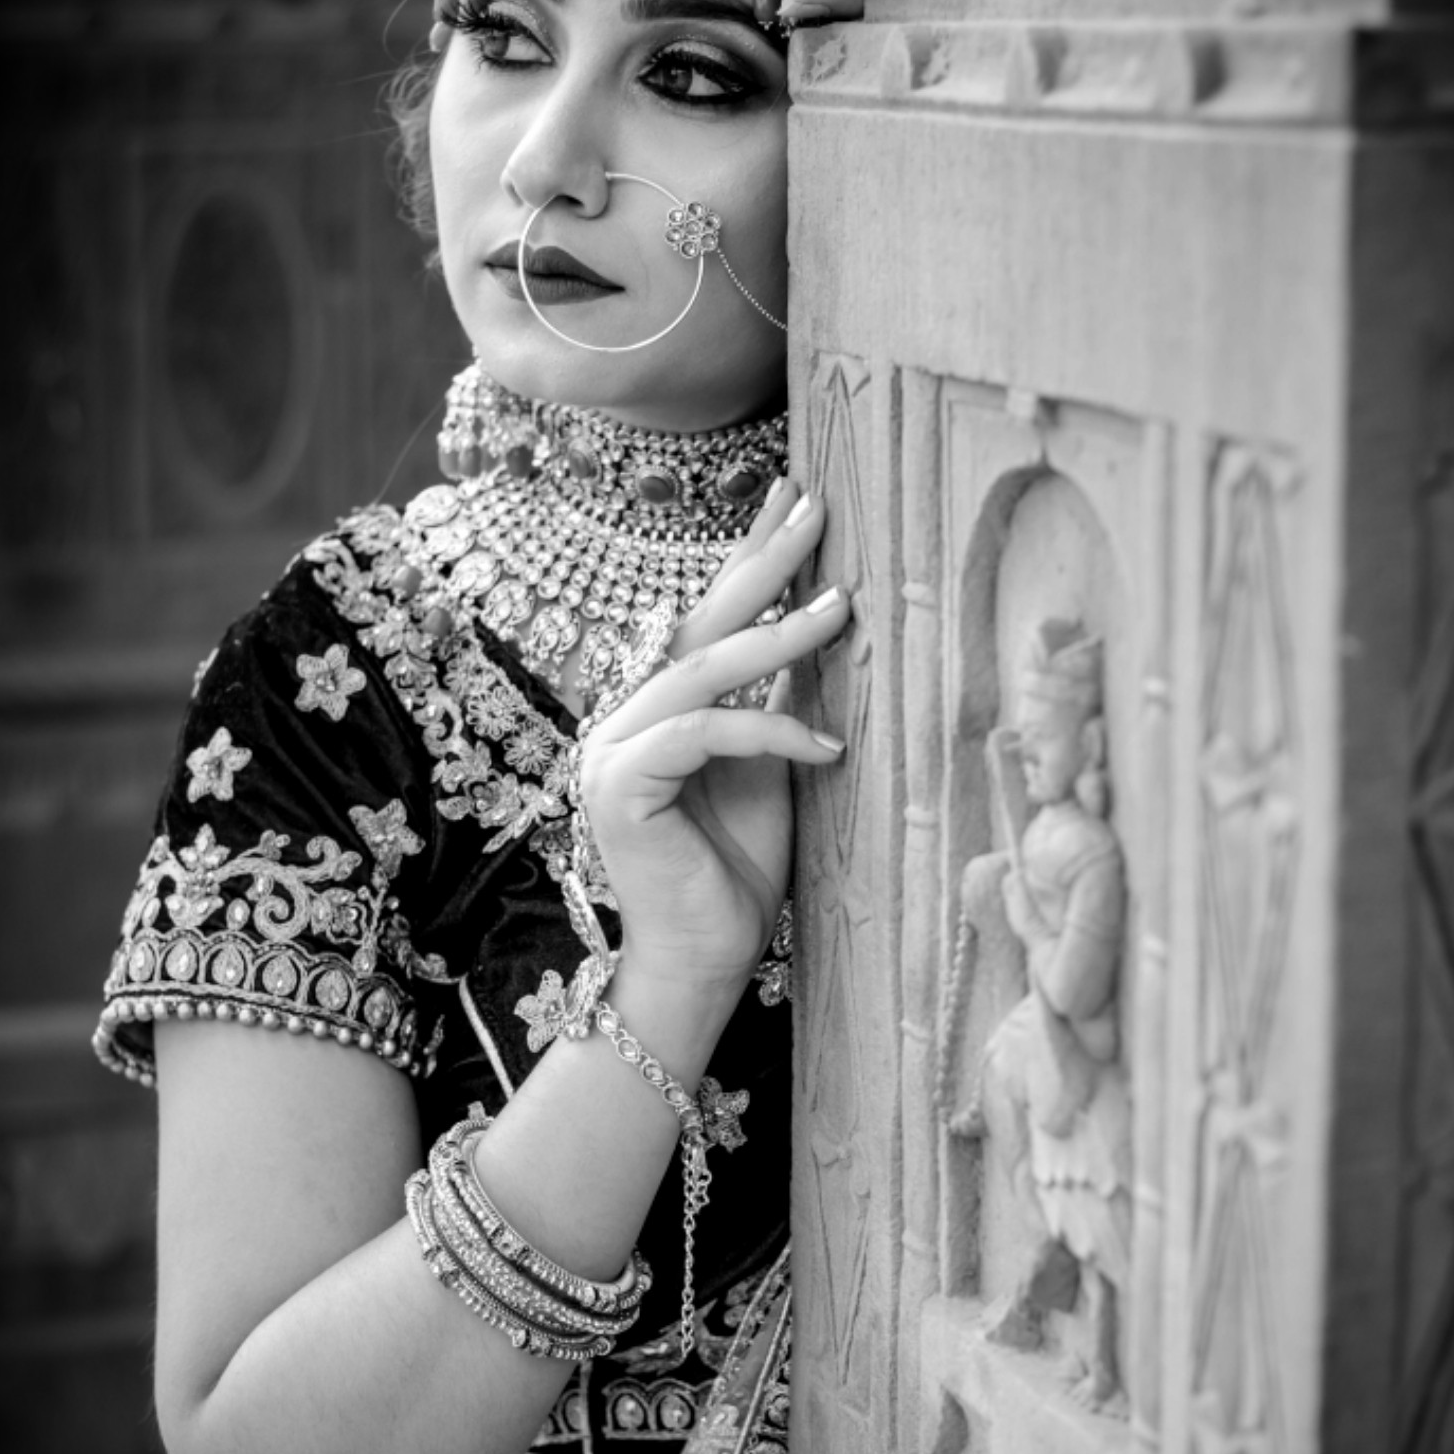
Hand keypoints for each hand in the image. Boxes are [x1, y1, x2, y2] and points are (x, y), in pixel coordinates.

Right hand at [577, 480, 849, 993]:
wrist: (707, 959)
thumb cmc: (739, 871)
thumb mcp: (773, 766)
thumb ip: (777, 699)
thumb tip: (818, 621)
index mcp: (657, 708)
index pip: (706, 615)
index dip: (749, 554)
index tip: (793, 494)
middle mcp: (624, 718)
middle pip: (698, 623)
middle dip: (761, 561)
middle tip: (817, 506)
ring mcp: (611, 749)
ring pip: (702, 670)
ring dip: (778, 635)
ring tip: (842, 606)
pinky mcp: (619, 786)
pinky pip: (702, 733)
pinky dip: (769, 733)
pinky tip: (827, 747)